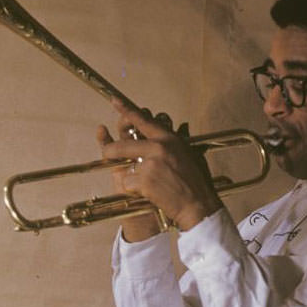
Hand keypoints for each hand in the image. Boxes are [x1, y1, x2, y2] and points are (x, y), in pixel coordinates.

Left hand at [98, 101, 222, 236]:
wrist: (198, 205)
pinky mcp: (145, 180)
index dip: (126, 110)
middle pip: (123, 144)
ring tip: (151, 186)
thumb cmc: (195, 183)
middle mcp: (158, 147)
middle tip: (108, 153)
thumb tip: (168, 131)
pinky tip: (152, 194)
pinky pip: (129, 183)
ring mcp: (151, 163)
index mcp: (169, 139)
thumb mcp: (187, 155)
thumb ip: (171, 144)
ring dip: (133, 178)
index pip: (143, 120)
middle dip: (111, 150)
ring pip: (126, 167)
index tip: (114, 101)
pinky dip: (136, 191)